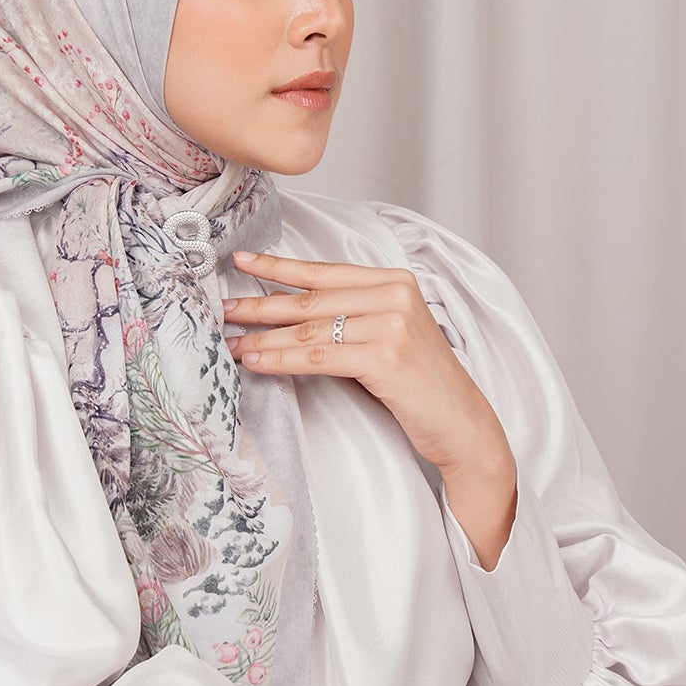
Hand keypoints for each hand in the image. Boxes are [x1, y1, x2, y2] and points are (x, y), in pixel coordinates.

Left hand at [222, 249, 510, 479]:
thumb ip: (353, 315)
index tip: (241, 262)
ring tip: (232, 344)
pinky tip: (258, 361)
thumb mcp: (389, 335)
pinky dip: (283, 358)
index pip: (324, 271)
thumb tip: (289, 310)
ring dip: (264, 337)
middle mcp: (394, 295)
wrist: (461, 423)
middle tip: (224, 310)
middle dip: (261, 305)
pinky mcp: (386, 356)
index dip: (278, 267)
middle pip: (311, 300)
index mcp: (394, 281)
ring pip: (310, 329)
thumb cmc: (420, 383)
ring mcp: (392, 324)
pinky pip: (319, 356)